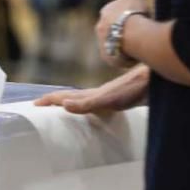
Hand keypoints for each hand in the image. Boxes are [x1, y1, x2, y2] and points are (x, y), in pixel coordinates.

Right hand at [34, 64, 149, 114]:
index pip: (64, 97)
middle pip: (71, 97)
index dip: (49, 101)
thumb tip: (64, 104)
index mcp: (91, 96)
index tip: (34, 104)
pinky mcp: (120, 98)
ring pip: (84, 99)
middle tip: (43, 105)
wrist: (154, 81)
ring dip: (71, 102)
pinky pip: (98, 103)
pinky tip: (98, 109)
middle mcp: (97, 94)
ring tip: (64, 108)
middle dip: (55, 100)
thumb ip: (86, 103)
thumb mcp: (107, 100)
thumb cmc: (133, 90)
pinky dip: (91, 106)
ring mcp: (108, 95)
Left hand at [96, 0, 149, 68]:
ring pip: (115, 44)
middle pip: (113, 29)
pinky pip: (119, 58)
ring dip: (125, 45)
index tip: (138, 18)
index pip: (114, 12)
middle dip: (123, 31)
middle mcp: (99, 28)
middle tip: (139, 34)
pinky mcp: (108, 58)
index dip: (127, 15)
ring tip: (141, 46)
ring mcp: (102, 44)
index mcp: (105, 12)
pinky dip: (127, 57)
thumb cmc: (137, 13)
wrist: (135, 34)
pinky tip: (138, 56)